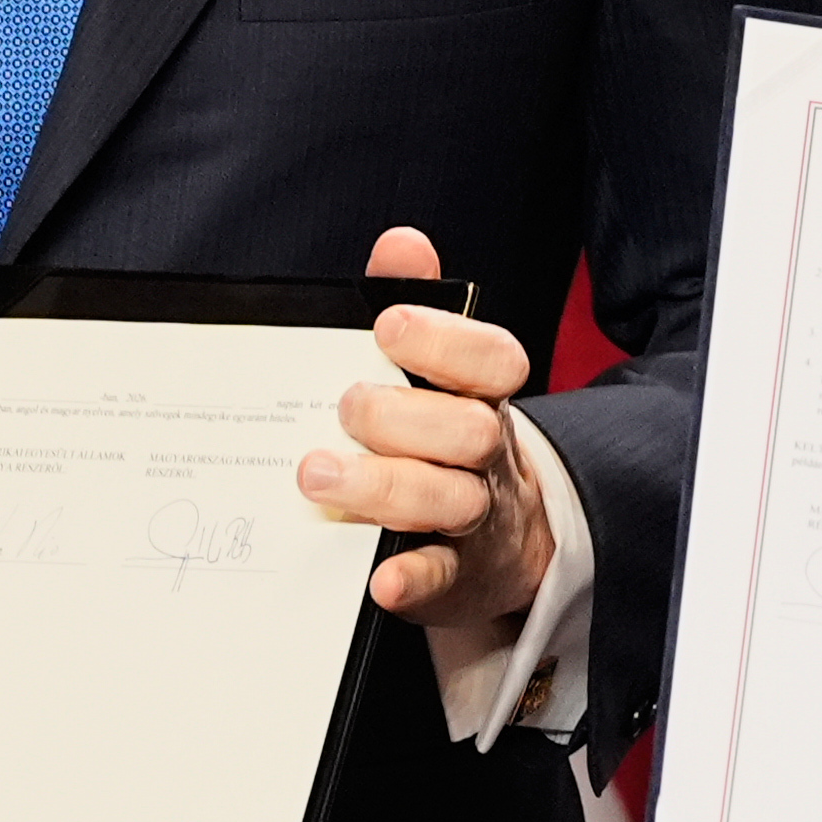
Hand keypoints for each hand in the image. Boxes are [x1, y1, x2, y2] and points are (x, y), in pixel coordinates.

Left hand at [313, 228, 552, 627]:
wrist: (503, 545)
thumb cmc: (444, 442)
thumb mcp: (438, 373)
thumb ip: (416, 302)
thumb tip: (402, 241)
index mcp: (480, 396)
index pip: (494, 359)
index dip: (445, 340)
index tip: (387, 328)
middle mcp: (487, 454)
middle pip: (471, 430)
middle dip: (403, 416)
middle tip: (344, 408)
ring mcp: (476, 517)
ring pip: (453, 499)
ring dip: (386, 486)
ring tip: (318, 475)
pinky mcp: (457, 576)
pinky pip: (443, 577)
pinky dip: (414, 577)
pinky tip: (380, 579)